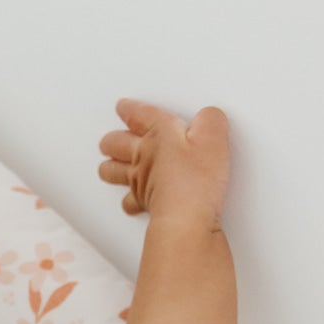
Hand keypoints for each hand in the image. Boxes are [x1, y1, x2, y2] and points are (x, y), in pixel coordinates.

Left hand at [98, 98, 229, 225]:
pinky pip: (128, 200)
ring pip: (113, 170)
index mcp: (158, 133)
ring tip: (110, 164)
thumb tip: (209, 116)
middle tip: (111, 139)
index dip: (130, 109)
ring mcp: (139, 180)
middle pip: (117, 142)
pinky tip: (130, 200)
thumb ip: (210, 120)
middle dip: (113, 139)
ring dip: (110, 166)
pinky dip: (127, 200)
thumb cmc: (196, 180)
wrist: (184, 216)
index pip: (139, 115)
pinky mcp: (142, 203)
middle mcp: (143, 155)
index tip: (123, 107)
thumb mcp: (214, 138)